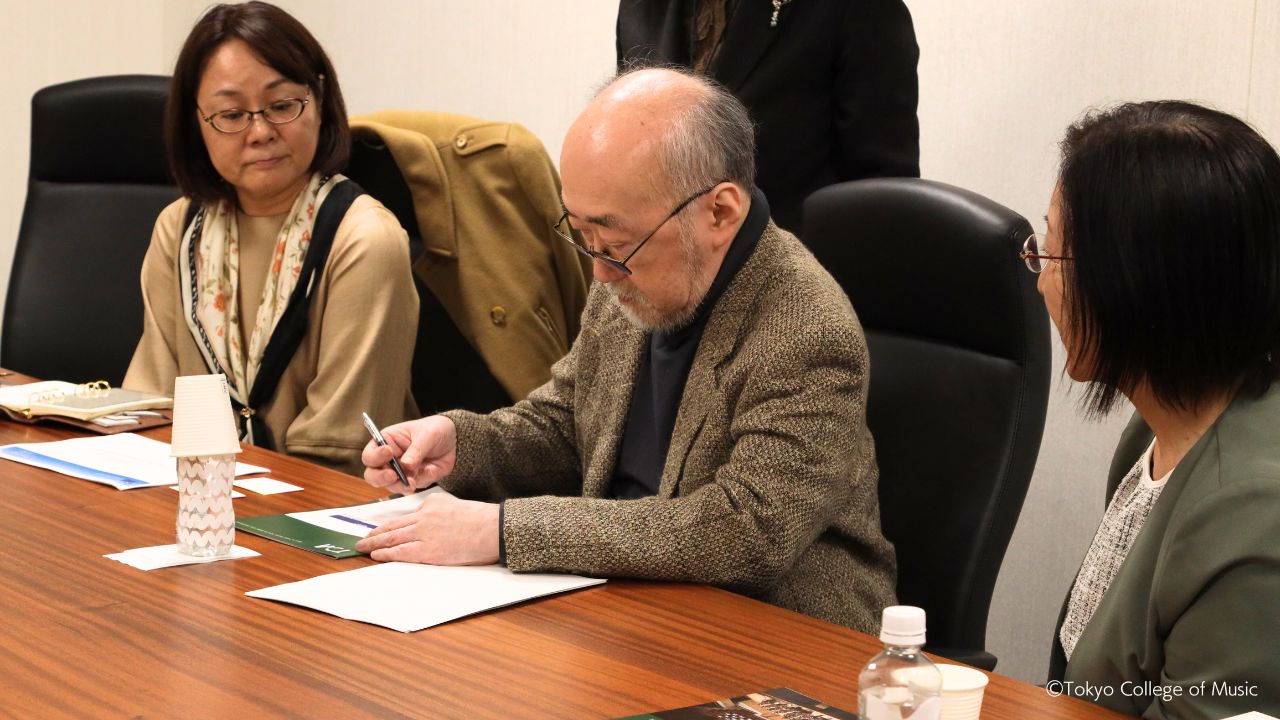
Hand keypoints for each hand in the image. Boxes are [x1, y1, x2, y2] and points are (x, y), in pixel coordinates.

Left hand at [355, 493, 499, 564]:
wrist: (493, 528)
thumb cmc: (481, 520)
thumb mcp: (455, 505)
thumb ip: (438, 511)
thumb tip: (426, 522)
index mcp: (431, 503)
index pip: (405, 516)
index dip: (389, 525)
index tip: (380, 530)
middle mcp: (424, 516)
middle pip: (393, 526)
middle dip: (375, 533)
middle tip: (362, 539)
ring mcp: (425, 533)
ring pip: (392, 537)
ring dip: (374, 543)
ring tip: (363, 548)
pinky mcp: (428, 550)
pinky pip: (400, 552)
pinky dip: (385, 553)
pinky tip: (376, 555)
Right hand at [362, 415, 456, 493]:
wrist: (456, 441)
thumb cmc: (436, 430)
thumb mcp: (427, 434)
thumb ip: (416, 450)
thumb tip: (406, 465)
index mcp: (387, 442)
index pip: (370, 454)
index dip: (375, 456)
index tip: (388, 453)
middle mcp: (390, 459)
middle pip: (373, 475)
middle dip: (381, 478)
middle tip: (393, 476)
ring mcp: (401, 472)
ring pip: (391, 486)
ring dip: (400, 485)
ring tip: (413, 481)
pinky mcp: (414, 480)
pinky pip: (413, 487)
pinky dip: (421, 482)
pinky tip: (431, 470)